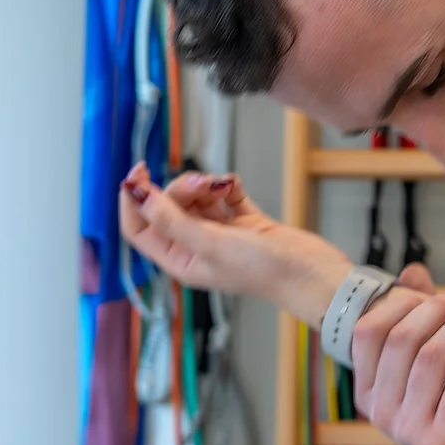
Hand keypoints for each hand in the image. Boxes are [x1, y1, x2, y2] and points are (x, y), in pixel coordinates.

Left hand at [118, 163, 347, 302]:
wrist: (310, 273)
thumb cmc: (262, 269)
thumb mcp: (210, 243)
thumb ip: (171, 219)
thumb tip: (136, 193)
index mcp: (180, 261)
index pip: (139, 229)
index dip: (134, 200)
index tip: (140, 171)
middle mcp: (196, 248)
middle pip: (169, 207)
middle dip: (182, 188)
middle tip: (204, 185)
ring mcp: (221, 235)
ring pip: (195, 199)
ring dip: (204, 185)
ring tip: (223, 186)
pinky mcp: (245, 223)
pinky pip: (224, 196)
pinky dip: (226, 186)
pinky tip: (234, 186)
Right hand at [349, 276, 444, 444]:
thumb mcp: (430, 372)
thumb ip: (419, 323)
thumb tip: (414, 272)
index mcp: (368, 394)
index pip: (367, 333)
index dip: (404, 304)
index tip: (444, 296)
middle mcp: (381, 413)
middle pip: (403, 338)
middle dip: (441, 309)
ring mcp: (408, 430)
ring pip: (432, 356)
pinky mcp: (441, 441)